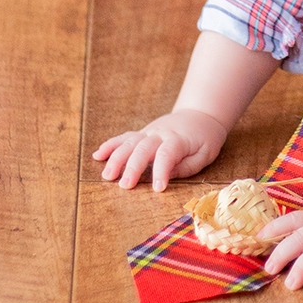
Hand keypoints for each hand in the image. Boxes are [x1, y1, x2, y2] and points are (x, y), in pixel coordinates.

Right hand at [93, 109, 228, 189]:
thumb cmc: (205, 139)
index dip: (161, 171)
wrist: (200, 114)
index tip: (158, 188)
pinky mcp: (142, 133)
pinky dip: (110, 145)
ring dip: (116, 158)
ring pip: (129, 142)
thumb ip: (187, 166)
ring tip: (107, 176)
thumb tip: (167, 174)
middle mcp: (161, 134)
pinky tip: (97, 156)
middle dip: (133, 167)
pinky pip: (124, 137)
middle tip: (125, 186)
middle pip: (143, 149)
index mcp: (179, 140)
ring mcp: (149, 132)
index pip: (167, 154)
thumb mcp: (205, 154)